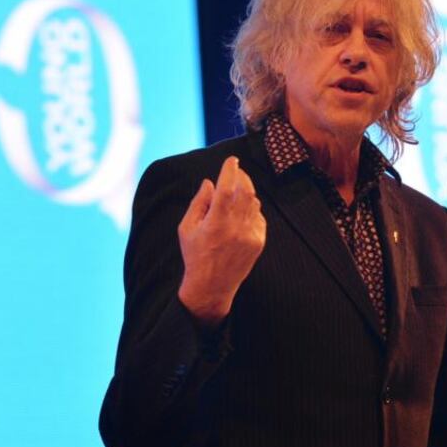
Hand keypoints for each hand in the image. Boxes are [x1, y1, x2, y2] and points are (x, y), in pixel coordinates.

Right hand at [177, 156, 266, 326]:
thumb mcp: (187, 228)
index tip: (232, 160)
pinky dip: (252, 209)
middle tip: (236, 171)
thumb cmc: (195, 255)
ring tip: (236, 191)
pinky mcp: (259, 242)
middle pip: (245, 191)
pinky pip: (259, 217)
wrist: (211, 286)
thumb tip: (209, 182)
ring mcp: (250, 235)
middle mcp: (235, 227)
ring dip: (247, 192)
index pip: (226, 187)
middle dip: (242, 177)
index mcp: (215, 222)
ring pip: (254, 202)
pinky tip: (242, 211)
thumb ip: (198, 203)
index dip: (230, 170)